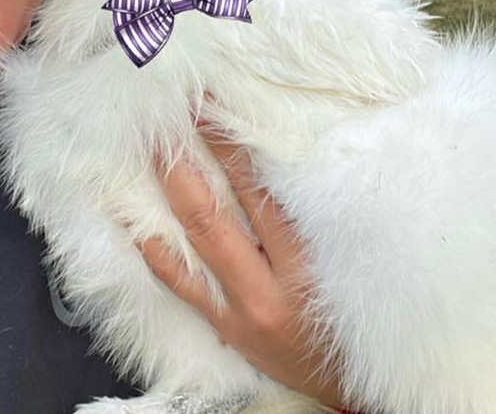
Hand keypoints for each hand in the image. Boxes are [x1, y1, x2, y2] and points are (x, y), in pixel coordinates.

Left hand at [138, 111, 346, 408]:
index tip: (211, 111)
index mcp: (305, 268)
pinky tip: (135, 222)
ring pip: (191, 246)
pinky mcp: (224, 326)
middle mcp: (265, 290)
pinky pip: (181, 285)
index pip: (259, 196)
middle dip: (185, 165)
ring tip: (150, 155)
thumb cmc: (360, 315)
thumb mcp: (351, 264)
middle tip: (167, 122)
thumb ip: (320, 216)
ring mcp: (238, 311)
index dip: (232, 150)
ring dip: (167, 197)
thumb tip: (290, 154)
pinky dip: (156, 251)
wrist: (354, 385)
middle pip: (212, 217)